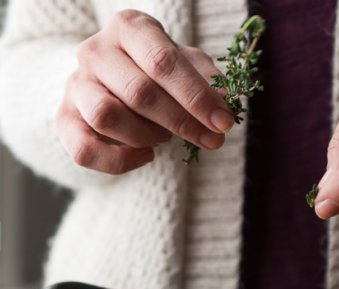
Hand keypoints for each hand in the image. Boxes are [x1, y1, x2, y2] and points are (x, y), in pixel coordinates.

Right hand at [55, 10, 234, 173]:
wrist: (114, 81)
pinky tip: (146, 155)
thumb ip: (207, 80)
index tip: (224, 123)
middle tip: (213, 141)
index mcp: (130, 28)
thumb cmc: (159, 73)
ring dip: (147, 135)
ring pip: (107, 116)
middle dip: (183, 123)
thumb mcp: (188, 66)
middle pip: (139, 92)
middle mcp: (96, 51)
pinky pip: (84, 150)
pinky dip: (120, 161)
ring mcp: (76, 85)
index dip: (197, 97)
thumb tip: (226, 104)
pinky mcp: (65, 119)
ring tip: (165, 137)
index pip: (164, 62)